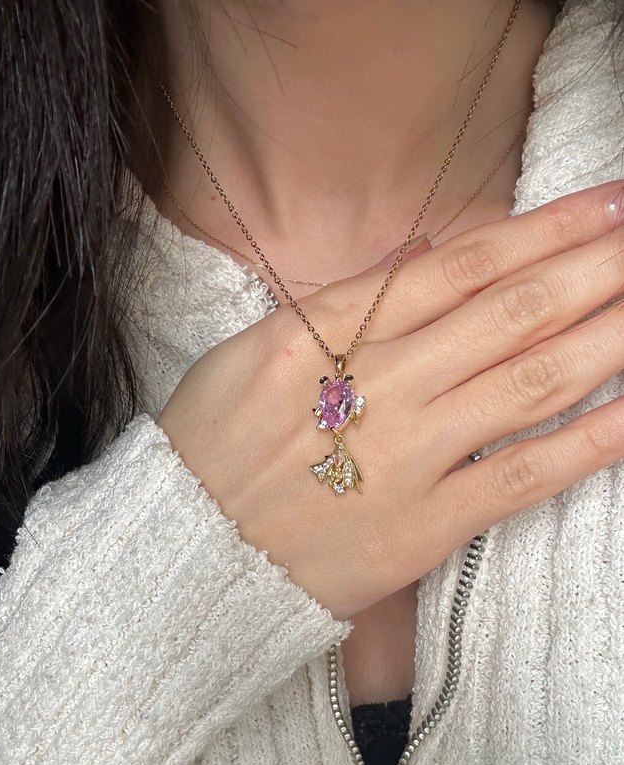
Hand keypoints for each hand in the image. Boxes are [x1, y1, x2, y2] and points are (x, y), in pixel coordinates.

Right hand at [156, 180, 623, 620]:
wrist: (182, 558)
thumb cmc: (208, 451)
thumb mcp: (251, 353)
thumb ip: (340, 304)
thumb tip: (421, 251)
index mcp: (320, 334)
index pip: (454, 268)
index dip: (539, 231)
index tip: (602, 206)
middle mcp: (372, 385)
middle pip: (508, 311)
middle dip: (594, 265)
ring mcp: (403, 457)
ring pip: (529, 381)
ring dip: (610, 334)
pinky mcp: (423, 528)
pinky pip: (522, 476)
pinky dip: (589, 440)